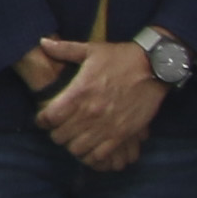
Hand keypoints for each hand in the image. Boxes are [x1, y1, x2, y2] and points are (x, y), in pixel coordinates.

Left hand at [27, 37, 169, 173]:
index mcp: (79, 92)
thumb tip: (43, 42)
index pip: (49, 117)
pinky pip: (99, 156)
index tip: (44, 119)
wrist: (154, 67)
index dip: (42, 120)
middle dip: (56, 133)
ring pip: (77, 149)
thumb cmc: (121, 57)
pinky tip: (91, 148)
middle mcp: (90, 112)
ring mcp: (106, 126)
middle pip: (60, 136)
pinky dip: (91, 156)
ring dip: (72, 145)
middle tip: (60, 128)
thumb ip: (64, 49)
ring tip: (74, 138)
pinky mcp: (122, 135)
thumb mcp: (92, 50)